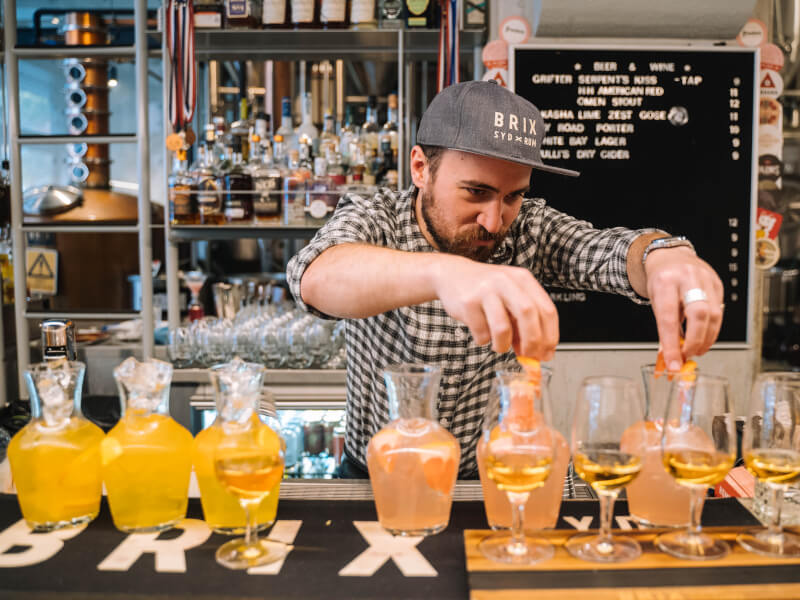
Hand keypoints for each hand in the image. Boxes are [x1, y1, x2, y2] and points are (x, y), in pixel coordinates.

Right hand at [432, 255, 558, 359]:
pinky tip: (481, 334)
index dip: (550, 336)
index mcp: (523, 279)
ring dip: (504, 345)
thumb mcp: (510, 298)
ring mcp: (485, 291)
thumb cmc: (486, 290)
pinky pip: (481, 332)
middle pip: (529, 315)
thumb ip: (524, 322)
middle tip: (528, 356)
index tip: (547, 353)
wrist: (452, 274)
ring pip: (503, 328)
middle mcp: (506, 281)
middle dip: (532, 342)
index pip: (547, 310)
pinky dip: (483, 340)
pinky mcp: (467, 303)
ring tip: (500, 346)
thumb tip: (538, 353)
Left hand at [644, 247, 723, 369]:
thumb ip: (665, 326)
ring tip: (696, 350)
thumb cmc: (661, 280)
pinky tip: (704, 336)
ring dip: (706, 339)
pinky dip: (712, 329)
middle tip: (689, 356)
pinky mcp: (718, 284)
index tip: (673, 363)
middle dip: (696, 341)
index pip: (669, 318)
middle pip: (699, 314)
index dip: (672, 344)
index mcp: (665, 282)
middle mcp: (687, 278)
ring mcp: (706, 279)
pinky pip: (719, 312)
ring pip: (714, 315)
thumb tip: (671, 355)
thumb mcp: (655, 300)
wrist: (671, 257)